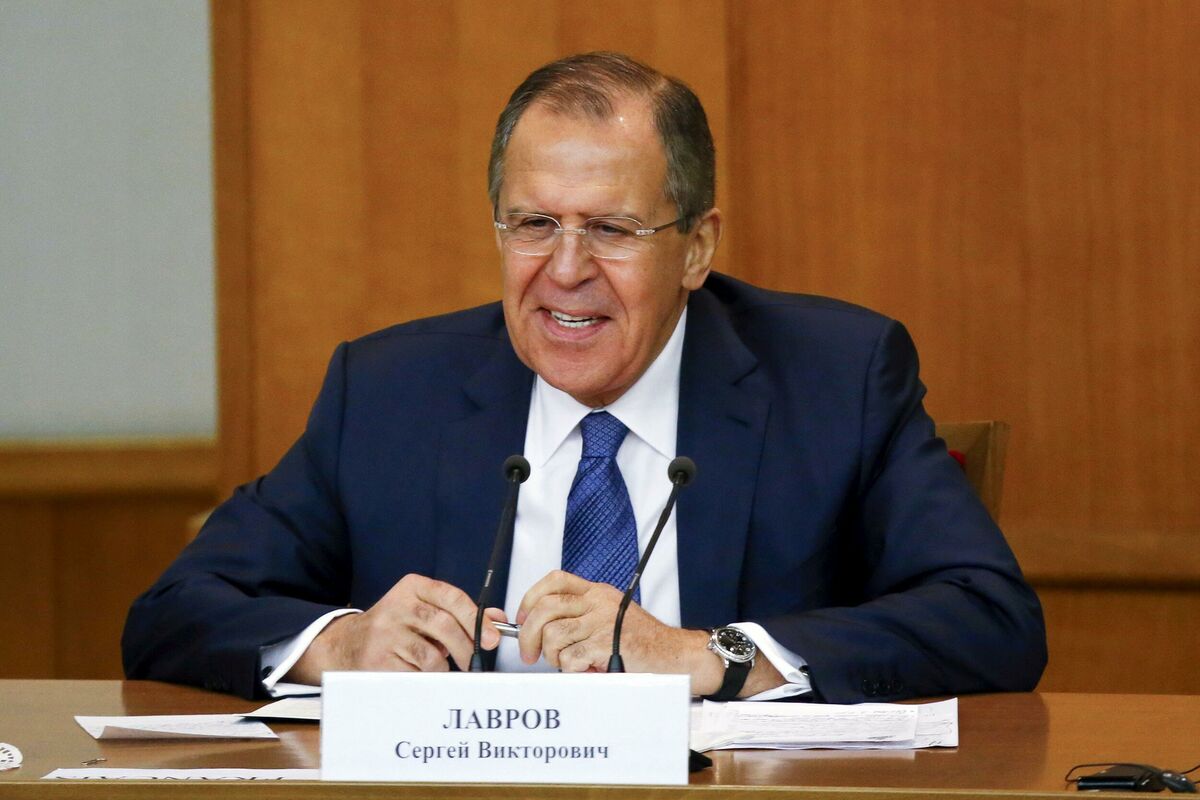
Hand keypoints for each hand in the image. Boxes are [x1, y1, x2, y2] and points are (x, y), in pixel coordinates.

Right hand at [290, 574, 505, 682]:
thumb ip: (460, 612)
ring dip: (444, 667)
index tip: (492, 638)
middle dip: (466, 648)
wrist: (348, 643)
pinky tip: (421, 674)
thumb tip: (497, 620)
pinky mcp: (377, 659)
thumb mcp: (425, 609)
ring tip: (440, 667)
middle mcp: (398, 605)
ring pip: (431, 655)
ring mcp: (385, 632)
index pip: (452, 597)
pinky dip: (425, 678)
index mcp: (413, 587)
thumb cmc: (395, 626)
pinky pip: (415, 674)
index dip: (476, 619)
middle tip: (473, 661)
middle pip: (444, 626)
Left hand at [515, 570, 704, 675]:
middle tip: (530, 654)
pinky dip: (573, 670)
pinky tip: (588, 670)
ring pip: (553, 635)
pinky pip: (570, 658)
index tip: (523, 618)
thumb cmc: (642, 642)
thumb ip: (580, 618)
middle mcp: (598, 601)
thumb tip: (539, 630)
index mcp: (597, 592)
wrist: (673, 654)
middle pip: (545, 608)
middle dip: (529, 635)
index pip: (555, 580)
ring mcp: (602, 620)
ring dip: (554, 657)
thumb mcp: (610, 617)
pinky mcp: (606, 643)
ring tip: (570, 664)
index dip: (531, 597)